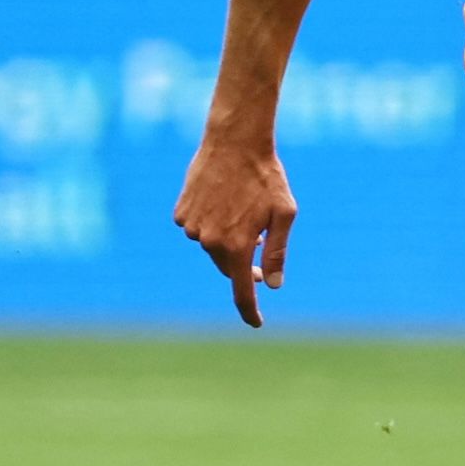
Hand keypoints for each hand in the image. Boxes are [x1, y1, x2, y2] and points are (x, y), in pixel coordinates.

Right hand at [174, 137, 295, 327]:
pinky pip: (197, 228)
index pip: (242, 289)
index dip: (249, 309)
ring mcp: (191, 227)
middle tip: (260, 244)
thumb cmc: (266, 177)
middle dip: (244, 263)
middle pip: (229, 266)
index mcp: (236, 245)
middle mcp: (209, 241)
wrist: (234, 142)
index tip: (256, 322)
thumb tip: (274, 285)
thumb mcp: (284, 214)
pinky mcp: (181, 213)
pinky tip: (223, 201)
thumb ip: (276, 251)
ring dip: (228, 239)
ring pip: (212, 247)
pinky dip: (211, 223)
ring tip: (243, 210)